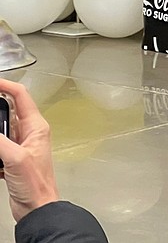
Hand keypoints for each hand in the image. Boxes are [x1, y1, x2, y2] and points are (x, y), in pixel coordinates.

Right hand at [0, 80, 60, 223]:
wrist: (37, 208)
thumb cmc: (36, 185)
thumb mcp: (15, 158)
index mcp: (36, 126)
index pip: (20, 96)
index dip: (5, 86)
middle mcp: (29, 132)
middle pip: (6, 111)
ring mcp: (19, 145)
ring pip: (0, 129)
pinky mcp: (11, 158)